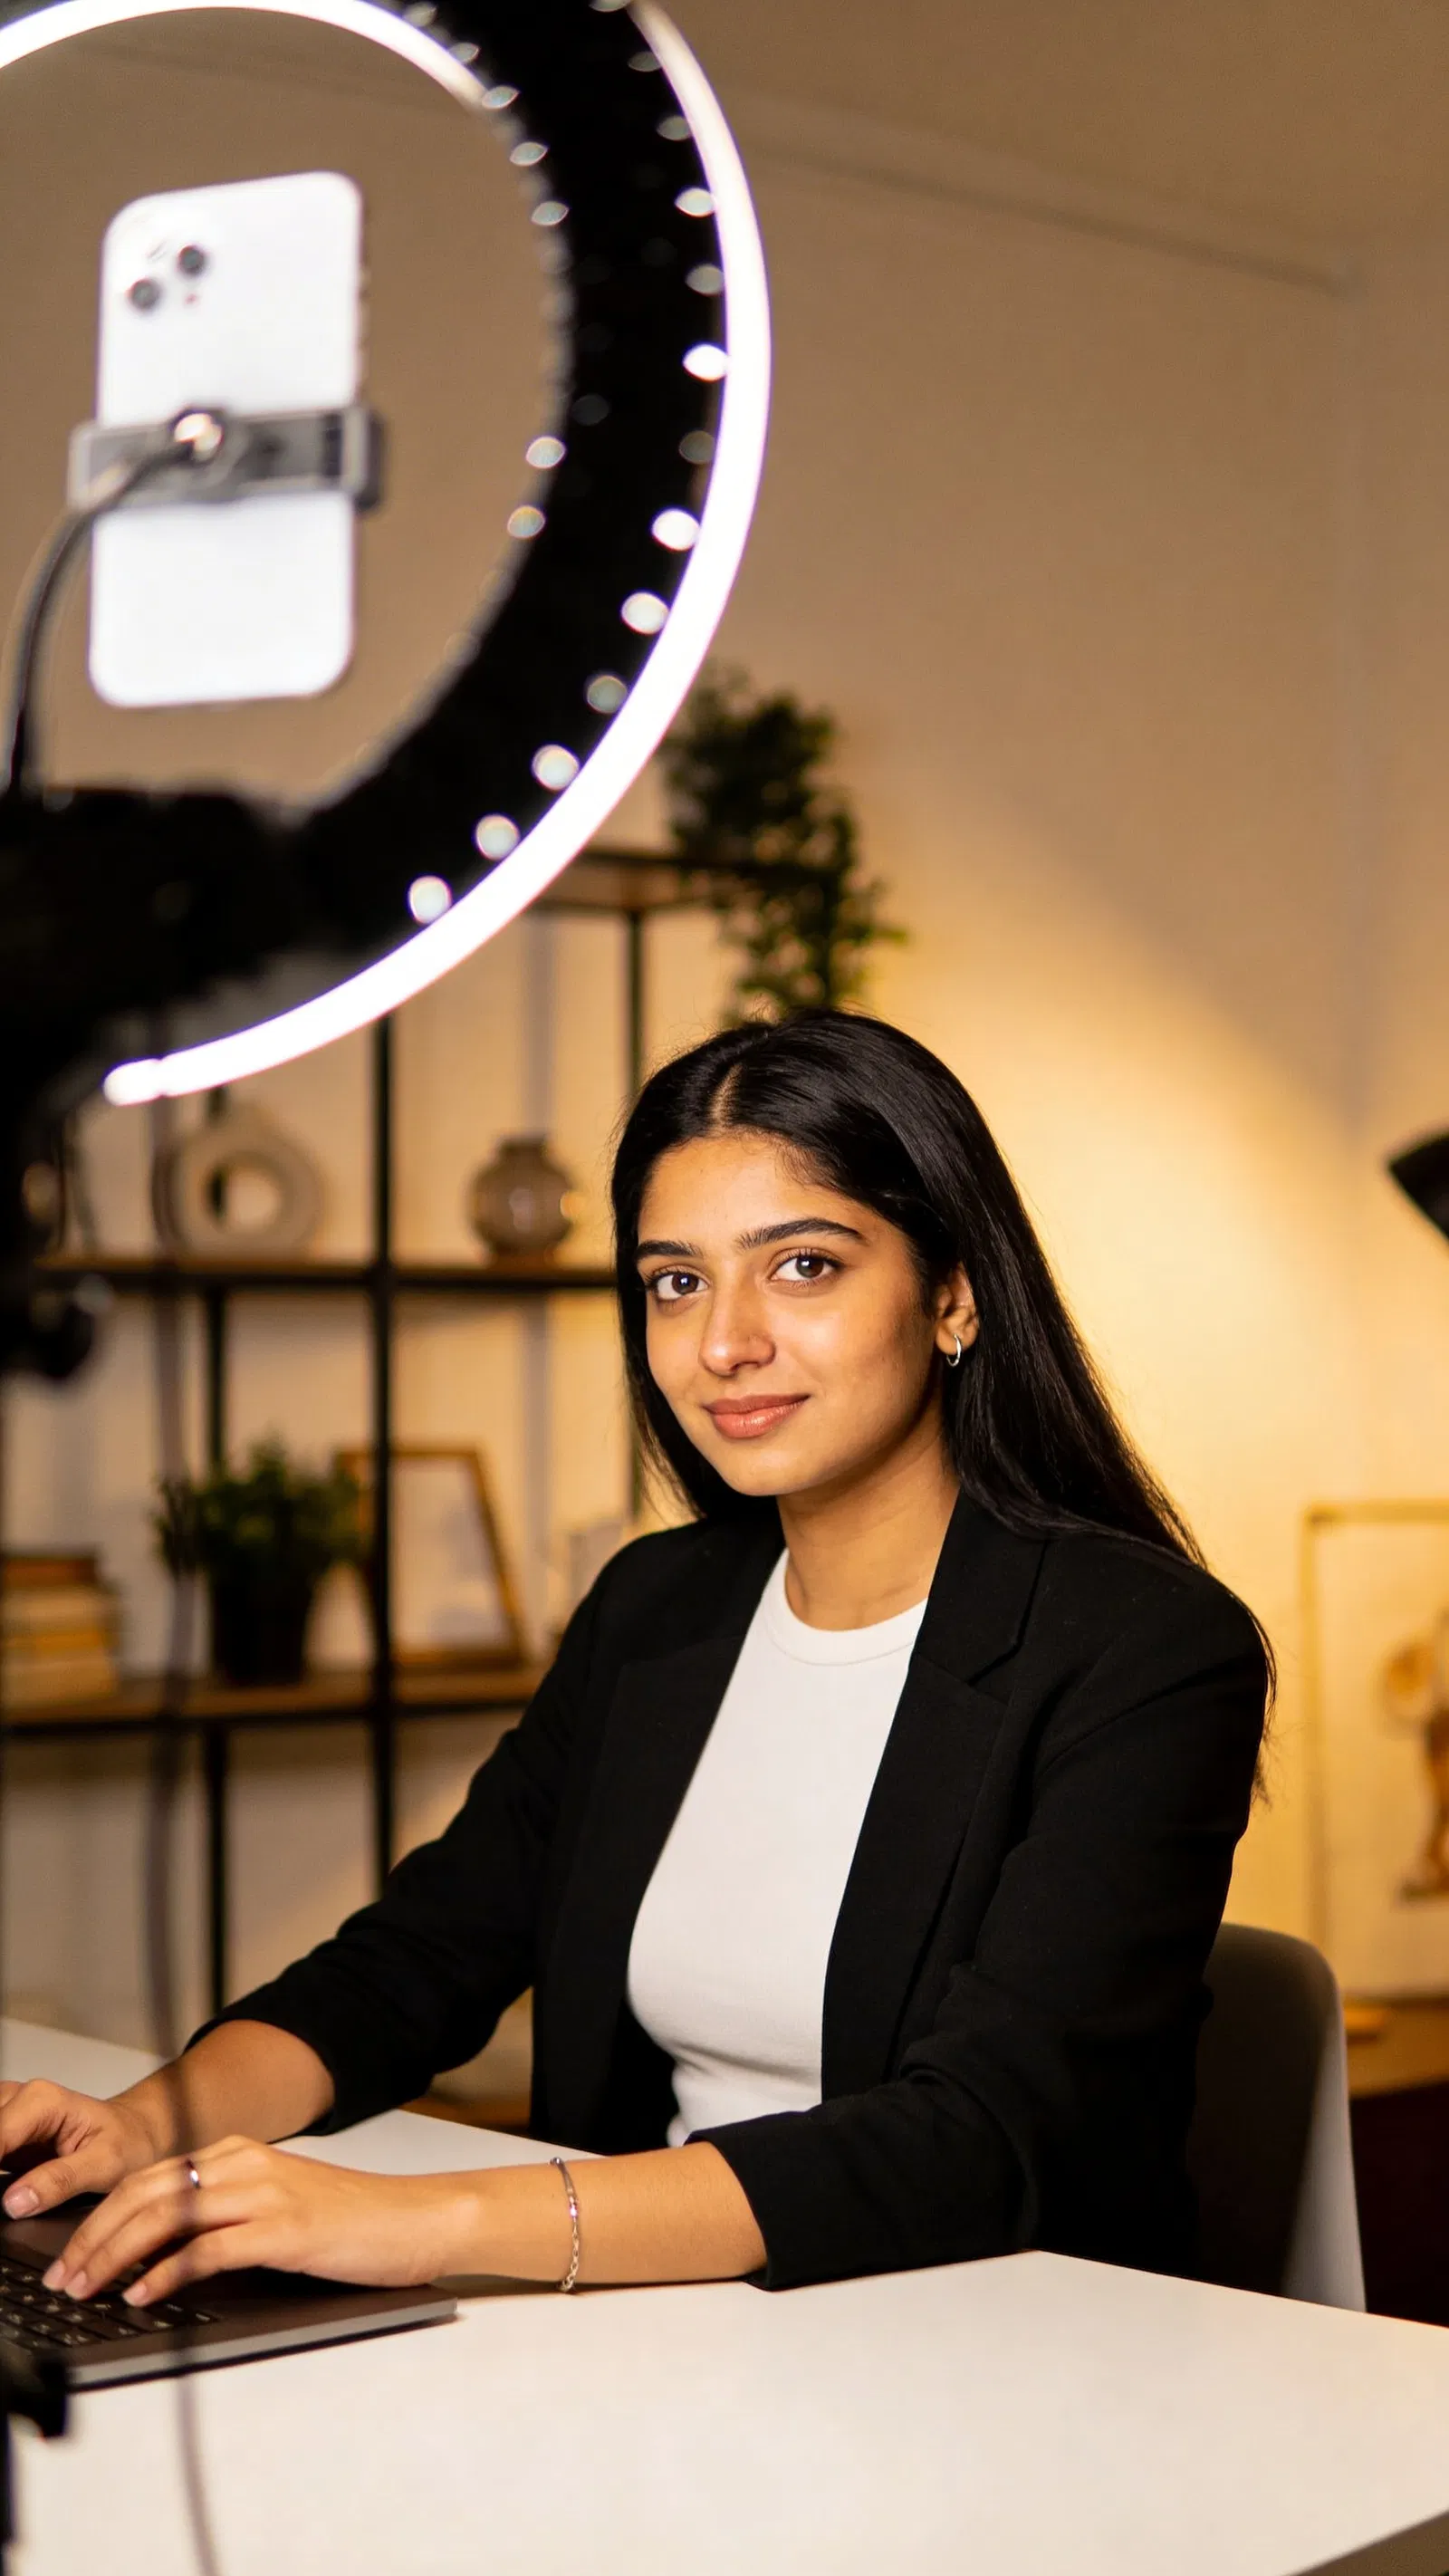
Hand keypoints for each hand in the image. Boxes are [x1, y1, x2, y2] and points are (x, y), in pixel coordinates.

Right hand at [0, 2079, 166, 2218]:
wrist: (138, 2133)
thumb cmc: (128, 2141)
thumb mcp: (105, 2164)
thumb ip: (60, 2181)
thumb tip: (14, 2202)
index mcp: (42, 2102)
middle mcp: (21, 2100)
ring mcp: (11, 2116)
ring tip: (1, 2197)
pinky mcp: (7, 2137)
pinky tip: (1, 2193)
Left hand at [43, 2140, 476, 2305]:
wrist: (414, 2219)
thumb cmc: (350, 2221)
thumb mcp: (276, 2206)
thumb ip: (222, 2216)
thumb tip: (157, 2255)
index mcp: (238, 2153)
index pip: (148, 2178)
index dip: (99, 2217)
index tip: (71, 2255)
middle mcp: (246, 2163)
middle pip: (146, 2192)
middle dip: (94, 2237)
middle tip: (64, 2277)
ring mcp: (265, 2193)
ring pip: (167, 2215)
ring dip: (116, 2256)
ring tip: (89, 2288)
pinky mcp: (284, 2229)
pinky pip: (207, 2249)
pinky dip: (166, 2273)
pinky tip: (145, 2295)